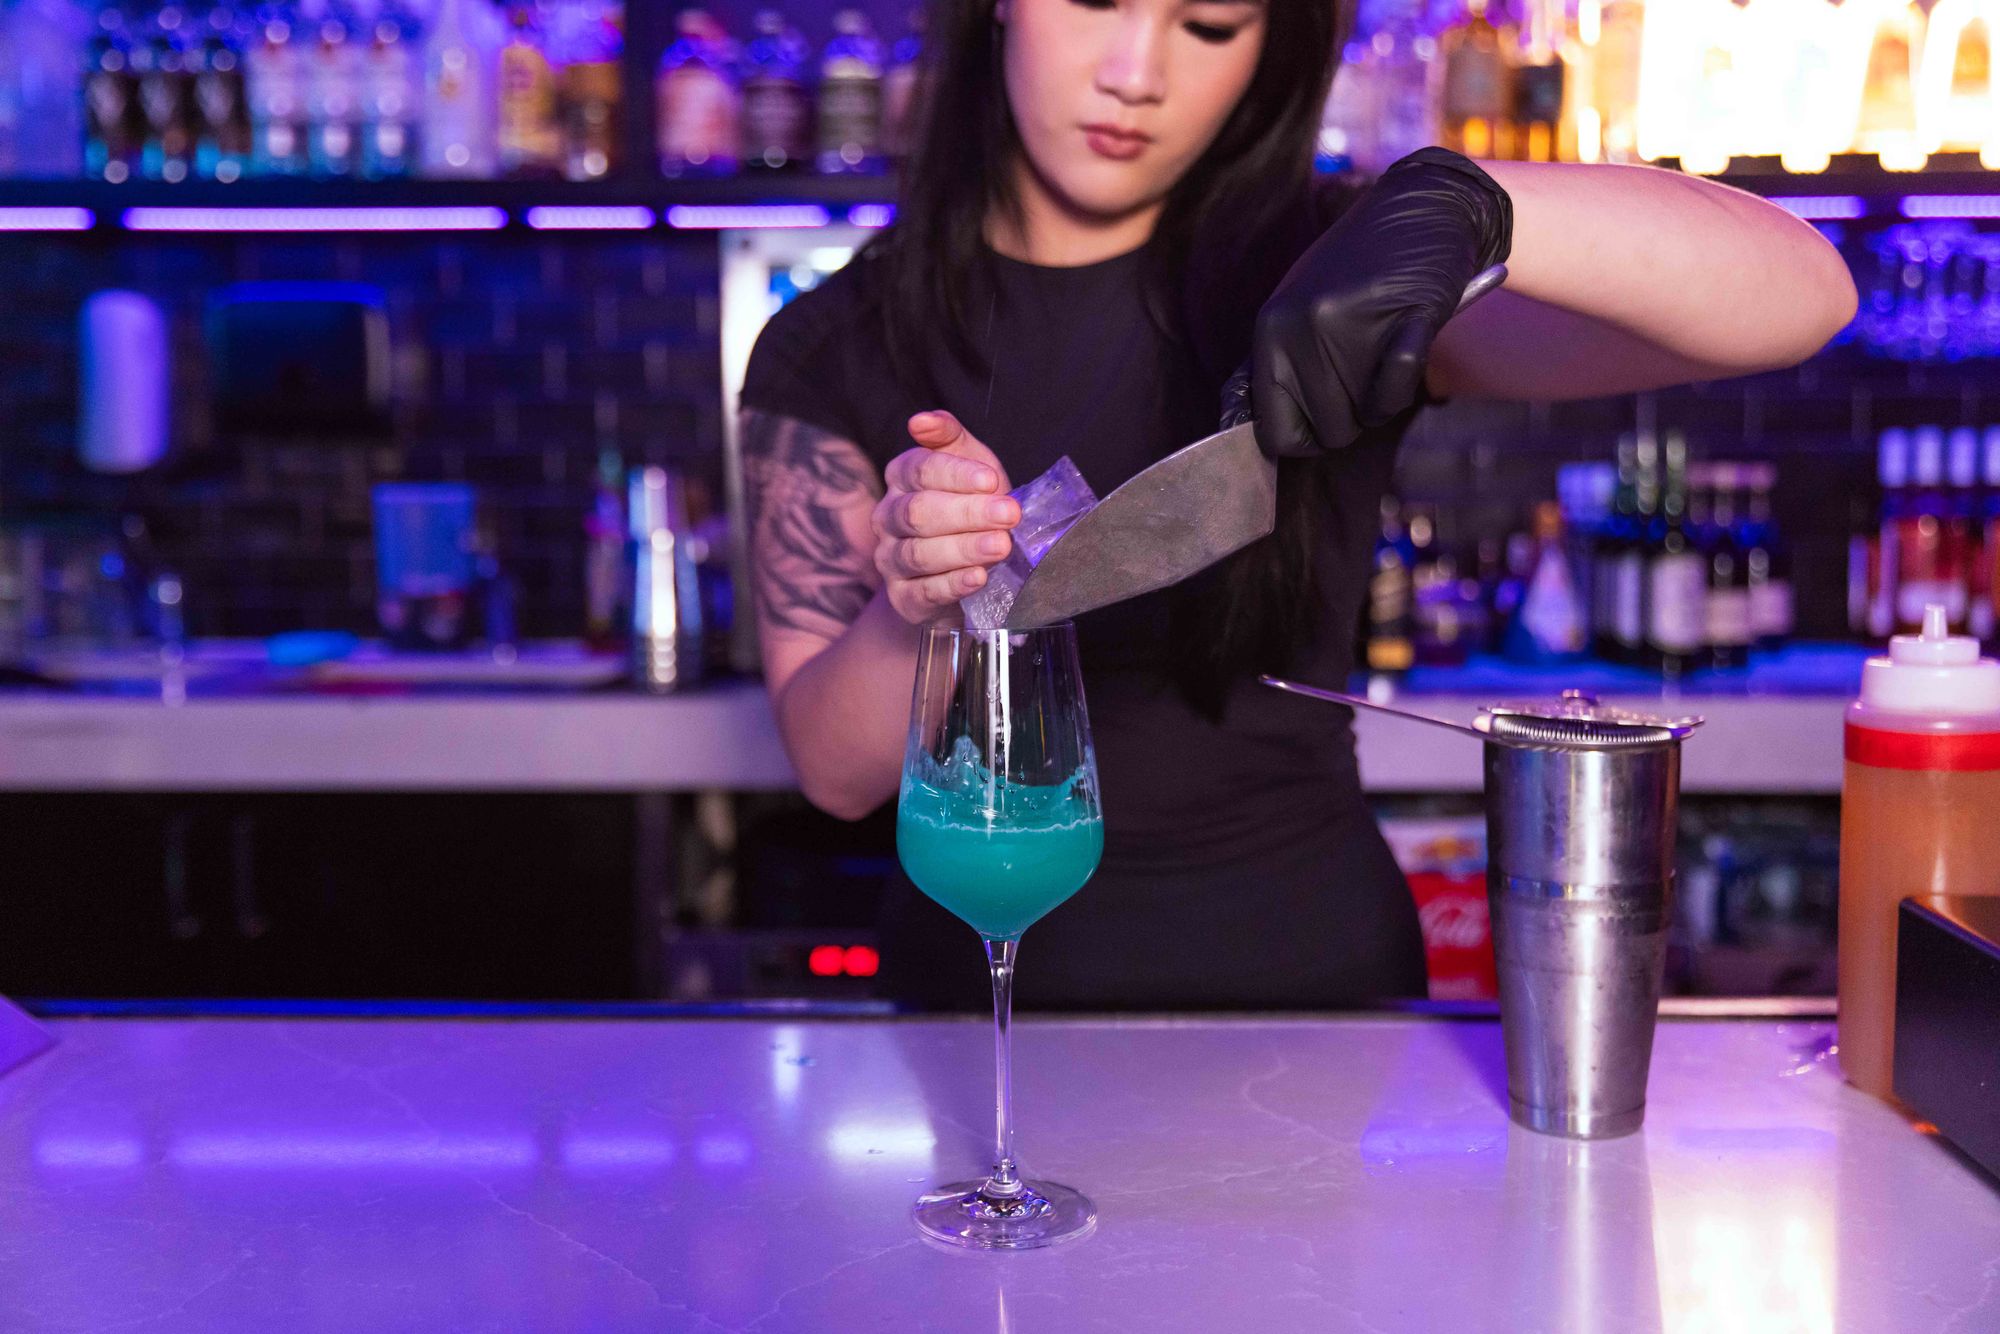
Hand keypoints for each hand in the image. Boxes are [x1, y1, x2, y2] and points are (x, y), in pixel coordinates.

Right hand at [872, 410, 1018, 624]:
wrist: (965, 567)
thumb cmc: (970, 507)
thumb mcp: (970, 465)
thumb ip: (950, 437)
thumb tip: (921, 421)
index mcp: (901, 477)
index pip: (920, 469)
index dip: (956, 474)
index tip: (991, 481)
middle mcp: (887, 517)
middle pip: (919, 512)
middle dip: (968, 513)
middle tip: (1009, 514)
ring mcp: (890, 559)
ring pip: (919, 553)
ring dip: (963, 549)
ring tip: (1001, 546)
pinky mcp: (903, 597)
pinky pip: (922, 592)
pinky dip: (952, 585)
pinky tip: (978, 578)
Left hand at [1250, 148, 1511, 456]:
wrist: (1420, 208)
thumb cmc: (1355, 270)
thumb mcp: (1294, 309)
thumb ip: (1268, 366)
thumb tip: (1235, 425)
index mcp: (1269, 332)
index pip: (1271, 432)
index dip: (1303, 438)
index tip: (1322, 416)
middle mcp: (1300, 330)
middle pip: (1326, 432)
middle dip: (1350, 418)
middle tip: (1363, 371)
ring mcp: (1349, 324)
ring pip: (1365, 418)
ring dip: (1381, 400)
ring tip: (1383, 350)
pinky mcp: (1404, 319)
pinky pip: (1396, 389)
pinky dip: (1404, 384)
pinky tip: (1405, 347)